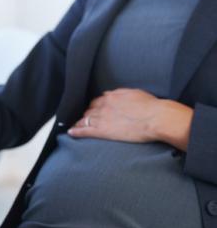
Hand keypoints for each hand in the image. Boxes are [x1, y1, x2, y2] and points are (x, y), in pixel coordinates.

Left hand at [68, 88, 193, 150]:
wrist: (156, 118)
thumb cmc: (152, 107)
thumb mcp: (136, 94)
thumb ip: (123, 94)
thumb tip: (115, 95)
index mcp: (113, 96)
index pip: (98, 100)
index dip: (96, 106)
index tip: (95, 109)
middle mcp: (105, 105)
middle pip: (90, 109)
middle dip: (88, 114)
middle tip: (87, 119)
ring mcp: (102, 118)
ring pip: (85, 119)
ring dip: (80, 122)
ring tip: (76, 126)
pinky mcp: (102, 130)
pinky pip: (84, 130)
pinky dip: (76, 131)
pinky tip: (71, 132)